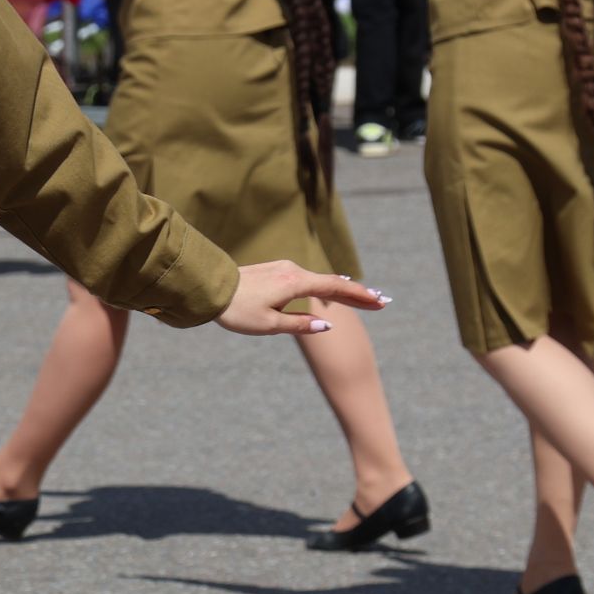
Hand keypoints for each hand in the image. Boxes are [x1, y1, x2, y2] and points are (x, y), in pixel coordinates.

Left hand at [215, 260, 388, 335]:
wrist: (210, 288)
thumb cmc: (237, 310)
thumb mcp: (269, 325)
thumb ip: (300, 324)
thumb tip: (328, 324)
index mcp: (294, 283)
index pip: (335, 288)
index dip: (359, 296)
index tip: (380, 302)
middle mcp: (292, 271)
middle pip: (332, 283)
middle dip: (357, 293)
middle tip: (382, 301)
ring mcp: (284, 268)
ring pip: (320, 280)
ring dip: (342, 289)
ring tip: (364, 298)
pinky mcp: (276, 270)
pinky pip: (308, 278)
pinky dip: (326, 285)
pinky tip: (333, 289)